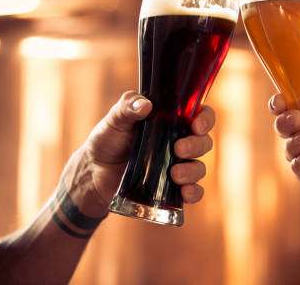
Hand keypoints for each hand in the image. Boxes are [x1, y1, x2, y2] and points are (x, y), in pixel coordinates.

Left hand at [70, 91, 213, 215]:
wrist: (94, 172)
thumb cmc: (108, 139)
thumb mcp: (115, 119)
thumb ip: (127, 106)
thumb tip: (145, 104)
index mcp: (173, 122)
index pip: (202, 115)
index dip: (206, 119)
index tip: (196, 125)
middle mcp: (180, 142)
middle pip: (204, 142)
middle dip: (196, 146)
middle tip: (179, 149)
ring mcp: (178, 166)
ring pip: (199, 168)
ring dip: (193, 170)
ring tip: (175, 174)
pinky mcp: (172, 189)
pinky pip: (193, 192)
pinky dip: (193, 193)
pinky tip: (184, 192)